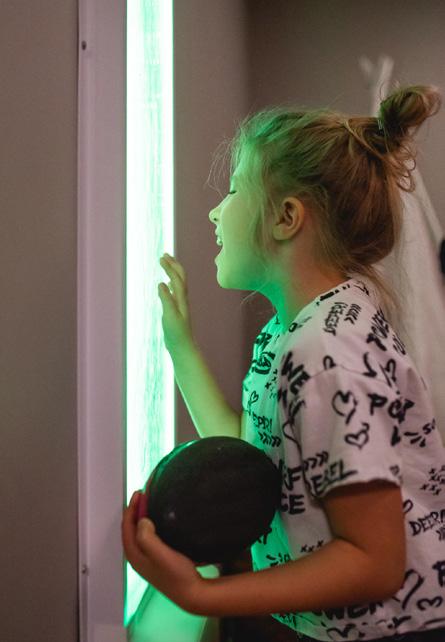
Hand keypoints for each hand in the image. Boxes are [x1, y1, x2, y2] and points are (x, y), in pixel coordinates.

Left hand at [121, 490, 205, 612]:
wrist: (192, 593)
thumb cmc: (177, 574)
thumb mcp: (162, 555)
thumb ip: (148, 538)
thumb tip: (141, 520)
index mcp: (135, 555)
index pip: (126, 527)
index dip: (131, 508)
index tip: (140, 493)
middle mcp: (137, 557)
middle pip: (130, 529)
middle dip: (135, 511)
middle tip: (144, 495)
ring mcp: (146, 559)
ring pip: (138, 533)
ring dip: (141, 517)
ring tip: (149, 503)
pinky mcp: (155, 560)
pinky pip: (146, 537)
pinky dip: (148, 525)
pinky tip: (158, 521)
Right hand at [158, 254, 194, 353]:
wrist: (183, 347)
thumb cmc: (176, 334)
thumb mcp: (169, 316)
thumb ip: (166, 299)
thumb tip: (162, 282)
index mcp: (181, 299)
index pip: (177, 278)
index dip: (169, 267)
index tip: (160, 257)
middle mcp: (183, 300)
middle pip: (181, 277)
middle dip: (173, 264)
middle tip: (164, 255)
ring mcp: (180, 305)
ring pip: (179, 284)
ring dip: (173, 272)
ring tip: (166, 264)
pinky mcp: (177, 311)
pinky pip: (175, 292)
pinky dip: (171, 284)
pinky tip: (167, 285)